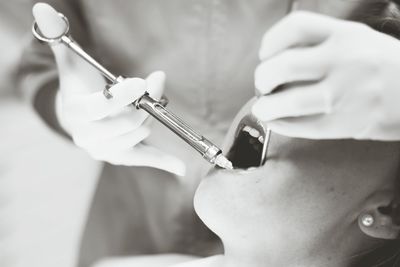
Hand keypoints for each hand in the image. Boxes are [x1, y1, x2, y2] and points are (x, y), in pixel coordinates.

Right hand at [33, 3, 184, 174]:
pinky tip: (179, 168)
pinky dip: (162, 162)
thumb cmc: (79, 87)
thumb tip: (43, 8)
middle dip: (145, 102)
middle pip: (124, 122)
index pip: (100, 109)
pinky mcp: (120, 156)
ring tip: (149, 101)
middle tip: (155, 83)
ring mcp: (104, 150)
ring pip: (137, 134)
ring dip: (150, 115)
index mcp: (76, 114)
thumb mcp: (70, 62)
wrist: (78, 116)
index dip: (122, 96)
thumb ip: (58, 37)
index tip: (144, 80)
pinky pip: (142, 159)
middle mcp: (88, 137)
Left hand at [253, 11, 399, 140]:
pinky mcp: (345, 124)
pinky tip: (277, 122)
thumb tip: (275, 60)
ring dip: (266, 107)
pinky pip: (302, 127)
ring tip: (263, 108)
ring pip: (289, 101)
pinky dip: (281, 125)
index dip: (271, 41)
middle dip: (262, 77)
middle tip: (262, 85)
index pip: (296, 27)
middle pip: (283, 65)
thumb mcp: (357, 40)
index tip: (265, 54)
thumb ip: (320, 44)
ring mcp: (344, 94)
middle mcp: (344, 61)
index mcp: (345, 35)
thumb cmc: (382, 66)